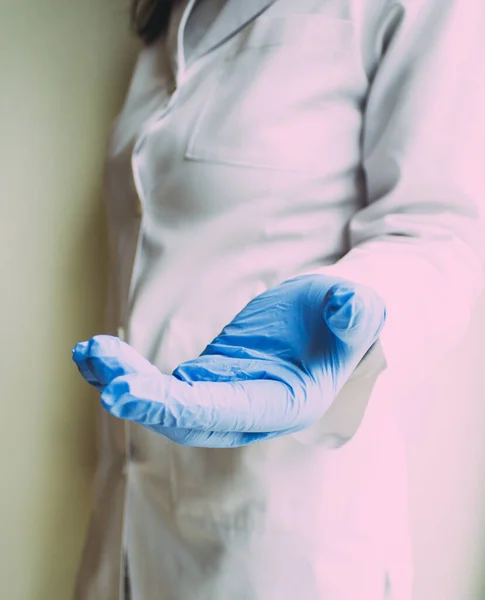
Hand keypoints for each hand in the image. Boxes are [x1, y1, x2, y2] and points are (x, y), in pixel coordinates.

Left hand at [72, 274, 385, 446]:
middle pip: (184, 416)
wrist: (325, 319)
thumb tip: (350, 308)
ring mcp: (222, 397)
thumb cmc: (340, 314)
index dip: (174, 405)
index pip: (223, 411)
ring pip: (165, 402)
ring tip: (90, 352)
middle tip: (100, 361)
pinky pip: (159, 385)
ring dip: (124, 381)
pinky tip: (94, 355)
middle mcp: (247, 411)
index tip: (124, 393)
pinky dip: (126, 372)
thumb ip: (355, 313)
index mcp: (283, 403)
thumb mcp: (354, 308)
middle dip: (139, 394)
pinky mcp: (205, 379)